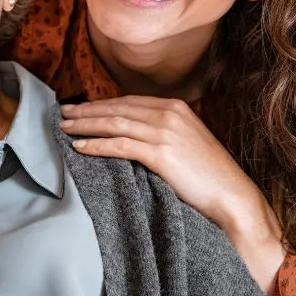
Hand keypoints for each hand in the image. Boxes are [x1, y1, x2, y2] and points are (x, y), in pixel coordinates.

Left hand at [60, 96, 285, 293]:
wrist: (231, 194)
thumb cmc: (208, 174)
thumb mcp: (186, 141)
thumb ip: (161, 130)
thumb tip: (130, 132)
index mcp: (175, 107)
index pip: (128, 101)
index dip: (101, 104)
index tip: (81, 108)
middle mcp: (169, 113)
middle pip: (117, 109)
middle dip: (87, 111)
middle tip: (63, 113)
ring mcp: (165, 131)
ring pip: (114, 123)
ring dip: (86, 125)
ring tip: (65, 128)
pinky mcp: (161, 153)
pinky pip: (120, 145)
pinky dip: (97, 144)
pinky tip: (81, 147)